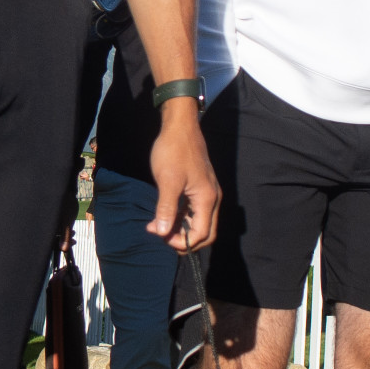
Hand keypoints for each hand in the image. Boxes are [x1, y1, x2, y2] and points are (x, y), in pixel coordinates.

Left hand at [145, 106, 220, 251]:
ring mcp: (207, 192)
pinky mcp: (199, 187)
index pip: (202, 233)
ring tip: (157, 226)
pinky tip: (163, 215)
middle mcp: (212, 198)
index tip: (161, 237)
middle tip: (162, 236)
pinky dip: (181, 217)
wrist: (180, 126)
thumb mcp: (168, 181)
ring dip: (181, 228)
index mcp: (207, 199)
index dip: (182, 242)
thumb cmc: (174, 150)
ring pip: (198, 221)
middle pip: (205, 232)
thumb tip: (162, 233)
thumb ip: (166, 208)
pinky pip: (194, 210)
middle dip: (184, 239)